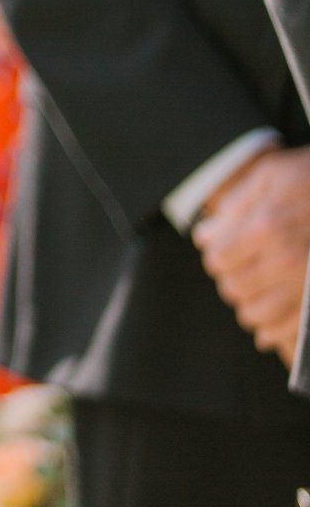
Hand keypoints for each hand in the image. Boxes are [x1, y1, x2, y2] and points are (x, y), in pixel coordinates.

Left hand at [195, 148, 309, 367]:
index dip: (217, 256)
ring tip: (254, 292)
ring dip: (249, 306)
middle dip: (231, 280)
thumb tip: (205, 235)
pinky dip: (272, 330)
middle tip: (238, 271)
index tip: (222, 252)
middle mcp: (284, 260)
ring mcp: (305, 286)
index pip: (219, 259)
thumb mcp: (272, 175)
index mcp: (266, 226)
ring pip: (256, 315)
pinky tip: (270, 321)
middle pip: (235, 289)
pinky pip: (286, 331)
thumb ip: (236, 204)